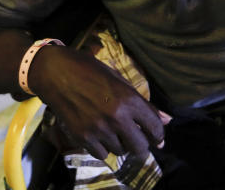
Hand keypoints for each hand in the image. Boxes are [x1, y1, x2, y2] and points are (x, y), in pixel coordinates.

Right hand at [27, 46, 164, 159]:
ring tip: (115, 132)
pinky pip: (102, 154)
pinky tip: (101, 136)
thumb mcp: (120, 81)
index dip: (159, 136)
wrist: (56, 73)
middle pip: (140, 147)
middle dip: (142, 146)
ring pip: (121, 151)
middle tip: (138, 140)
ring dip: (121, 145)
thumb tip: (168, 120)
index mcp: (129, 99)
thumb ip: (144, 104)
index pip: (155, 127)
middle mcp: (116, 117)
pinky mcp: (82, 137)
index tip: (157, 139)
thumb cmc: (90, 70)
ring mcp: (99, 129)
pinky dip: (104, 148)